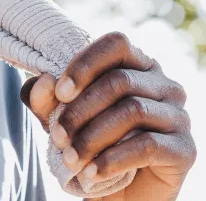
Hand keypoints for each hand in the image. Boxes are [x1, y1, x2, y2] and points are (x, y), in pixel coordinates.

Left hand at [20, 32, 196, 200]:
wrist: (119, 194)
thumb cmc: (89, 142)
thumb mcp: (59, 117)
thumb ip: (45, 97)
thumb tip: (44, 81)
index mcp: (136, 64)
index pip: (116, 44)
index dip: (86, 64)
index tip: (60, 92)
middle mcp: (163, 84)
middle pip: (119, 81)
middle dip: (81, 110)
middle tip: (58, 137)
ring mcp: (178, 115)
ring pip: (132, 111)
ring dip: (93, 137)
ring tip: (70, 158)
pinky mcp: (185, 149)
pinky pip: (147, 146)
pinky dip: (112, 159)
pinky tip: (91, 173)